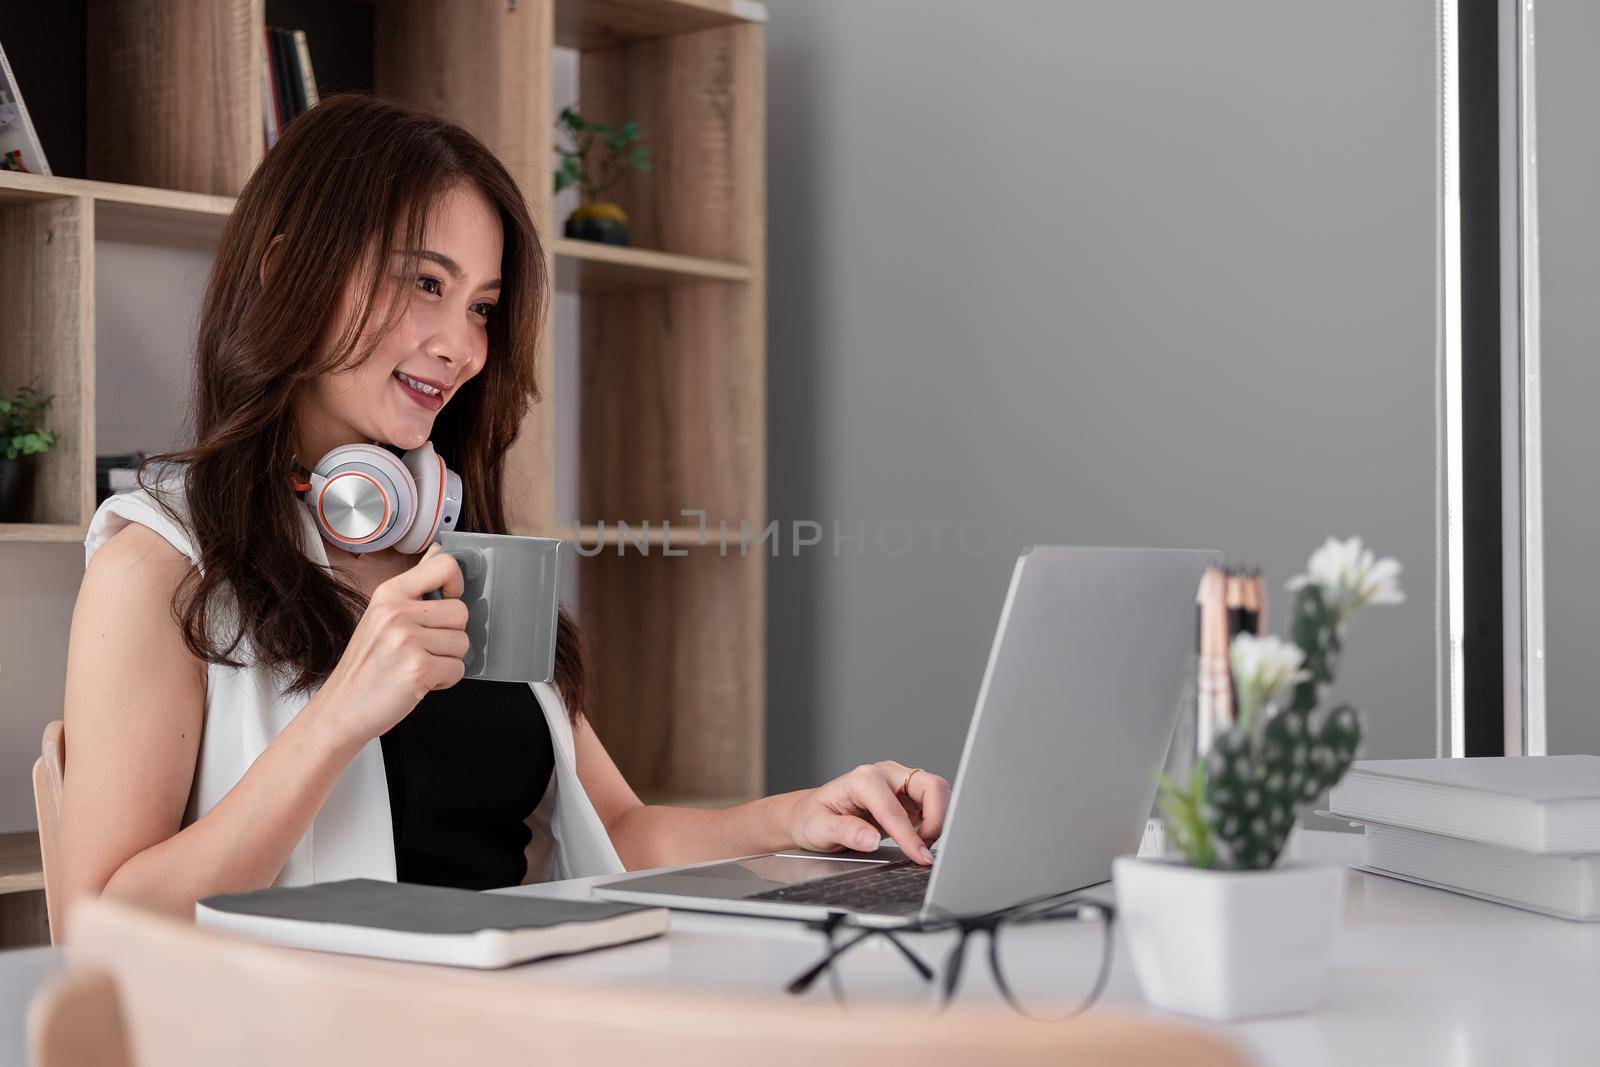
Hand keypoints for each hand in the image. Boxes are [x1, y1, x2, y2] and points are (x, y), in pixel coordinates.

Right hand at [316, 542, 467, 746]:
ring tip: (416, 666)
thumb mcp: (381, 616)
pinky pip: (458, 669)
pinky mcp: (418, 669)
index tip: (446, 602)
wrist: (341, 709)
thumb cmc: (365, 666)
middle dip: (449, 636)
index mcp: (389, 594)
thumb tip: (440, 551)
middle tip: (422, 649)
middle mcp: (397, 612)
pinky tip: (419, 681)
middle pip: (461, 612)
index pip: (445, 565)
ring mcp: (407, 640)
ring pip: (463, 643)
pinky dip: (444, 681)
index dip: (456, 585)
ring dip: (446, 660)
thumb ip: (414, 586)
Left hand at [787, 761, 951, 864]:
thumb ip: (845, 832)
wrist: (810, 814)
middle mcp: (885, 775)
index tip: (919, 857)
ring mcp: (898, 783)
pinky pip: (933, 803)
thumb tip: (870, 839)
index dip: (909, 836)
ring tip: (921, 844)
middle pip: (930, 786)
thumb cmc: (812, 818)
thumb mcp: (819, 828)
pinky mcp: (906, 796)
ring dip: (937, 819)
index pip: (895, 809)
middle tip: (925, 846)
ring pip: (937, 792)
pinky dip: (934, 821)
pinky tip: (919, 838)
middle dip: (936, 818)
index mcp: (863, 779)